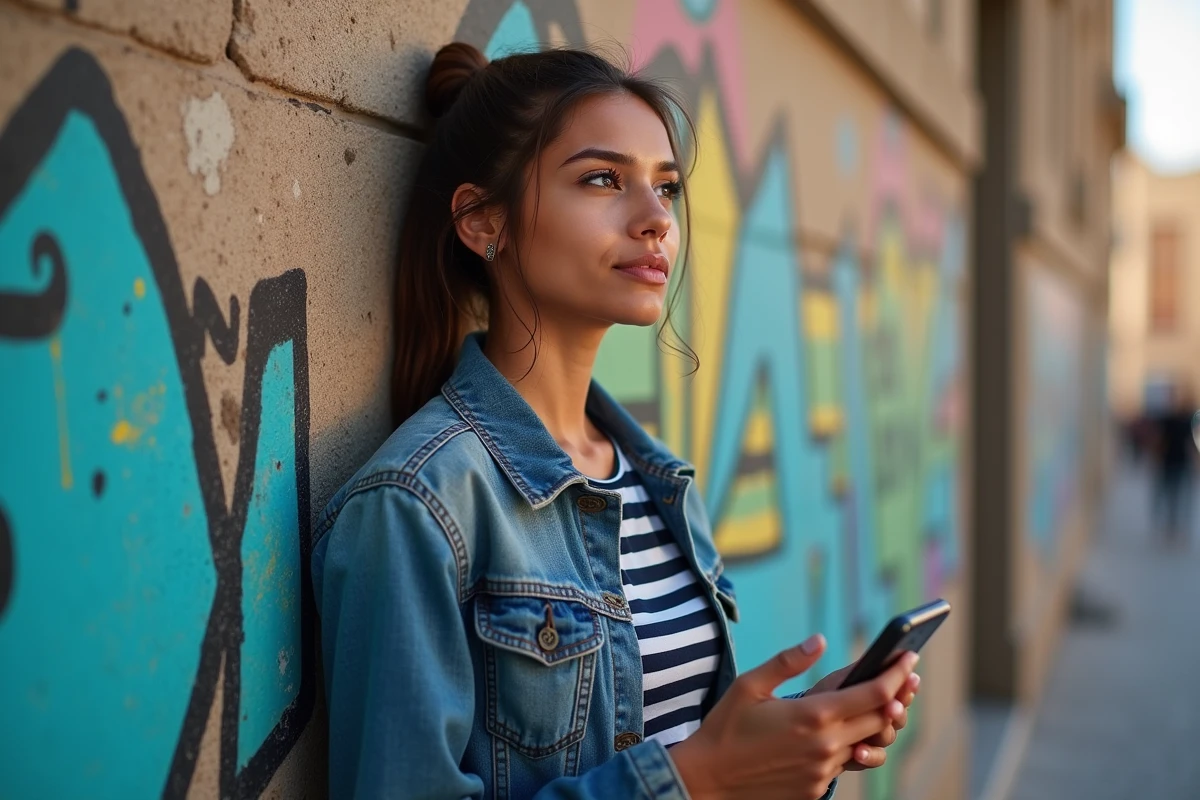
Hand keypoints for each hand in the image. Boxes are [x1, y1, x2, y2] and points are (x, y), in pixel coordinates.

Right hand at [669, 634, 918, 799]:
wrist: (708, 779)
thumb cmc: (725, 728)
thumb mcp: (750, 685)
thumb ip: (788, 661)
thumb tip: (820, 641)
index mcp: (813, 715)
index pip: (874, 693)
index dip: (897, 673)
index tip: (909, 657)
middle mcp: (826, 746)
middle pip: (882, 719)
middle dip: (898, 695)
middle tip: (906, 678)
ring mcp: (823, 771)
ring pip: (868, 745)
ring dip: (878, 725)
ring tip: (881, 707)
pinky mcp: (816, 789)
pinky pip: (845, 765)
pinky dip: (850, 746)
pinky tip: (843, 733)